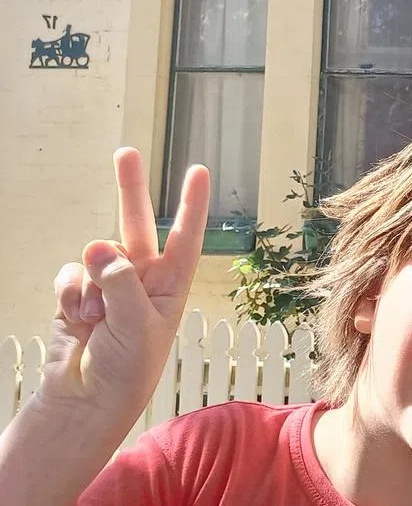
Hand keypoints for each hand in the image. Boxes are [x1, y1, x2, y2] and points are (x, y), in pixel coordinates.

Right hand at [46, 148, 209, 426]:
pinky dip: (71, 294)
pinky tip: (77, 319)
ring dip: (93, 283)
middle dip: (131, 189)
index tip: (198, 170)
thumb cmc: (128, 369)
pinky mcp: (78, 292)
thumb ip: (120, 282)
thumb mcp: (137, 325)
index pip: (185, 236)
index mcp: (171, 285)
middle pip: (137, 224)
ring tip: (98, 318)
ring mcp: (109, 283)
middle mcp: (142, 278)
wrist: (87, 400)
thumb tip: (96, 245)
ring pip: (97, 254)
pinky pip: (71, 274)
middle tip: (127, 152)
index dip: (192, 204)